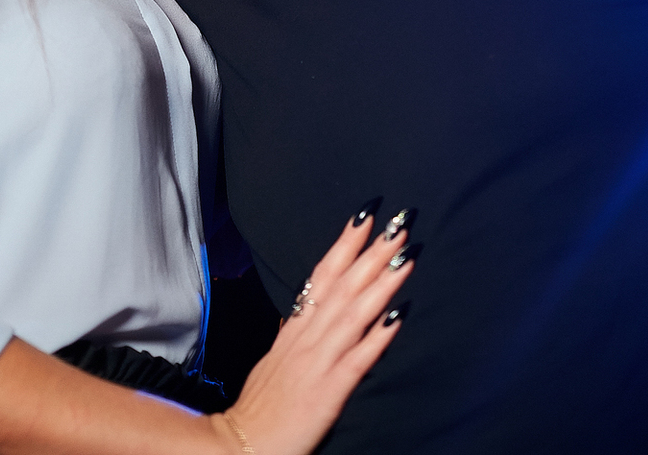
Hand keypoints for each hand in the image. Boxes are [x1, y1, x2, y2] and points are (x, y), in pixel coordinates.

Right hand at [212, 211, 413, 454]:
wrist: (241, 445)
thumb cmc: (262, 406)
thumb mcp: (274, 358)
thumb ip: (292, 333)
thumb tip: (305, 308)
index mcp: (296, 330)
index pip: (322, 276)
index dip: (345, 245)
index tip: (365, 215)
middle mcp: (307, 339)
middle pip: (343, 286)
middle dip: (372, 252)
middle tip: (399, 220)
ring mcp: (319, 363)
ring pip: (354, 313)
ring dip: (381, 282)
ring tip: (406, 255)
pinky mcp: (330, 391)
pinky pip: (359, 359)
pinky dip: (379, 336)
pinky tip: (400, 316)